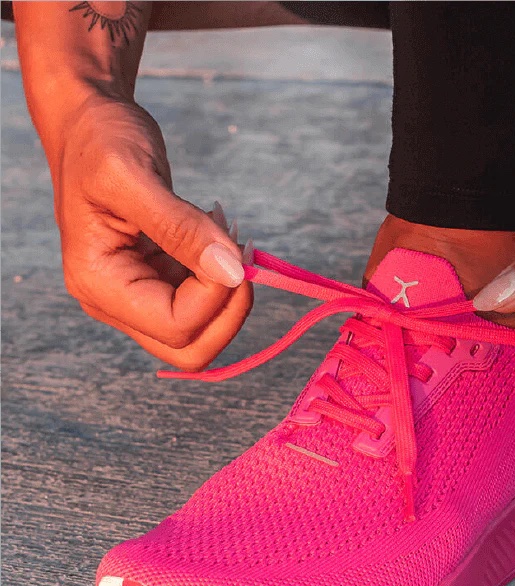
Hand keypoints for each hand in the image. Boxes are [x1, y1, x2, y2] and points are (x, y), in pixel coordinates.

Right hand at [54, 94, 252, 370]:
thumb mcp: (131, 175)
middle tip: (243, 254)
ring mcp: (139, 297)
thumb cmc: (99, 141)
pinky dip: (224, 275)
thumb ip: (181, 228)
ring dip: (230, 291)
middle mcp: (116, 303)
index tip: (235, 247)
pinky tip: (218, 232)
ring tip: (226, 232)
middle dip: (229, 310)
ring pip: (203, 331)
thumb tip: (231, 271)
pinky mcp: (160, 282)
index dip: (216, 295)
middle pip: (190, 350)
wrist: (89, 124)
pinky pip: (204, 302)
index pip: (176, 325)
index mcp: (99, 285)